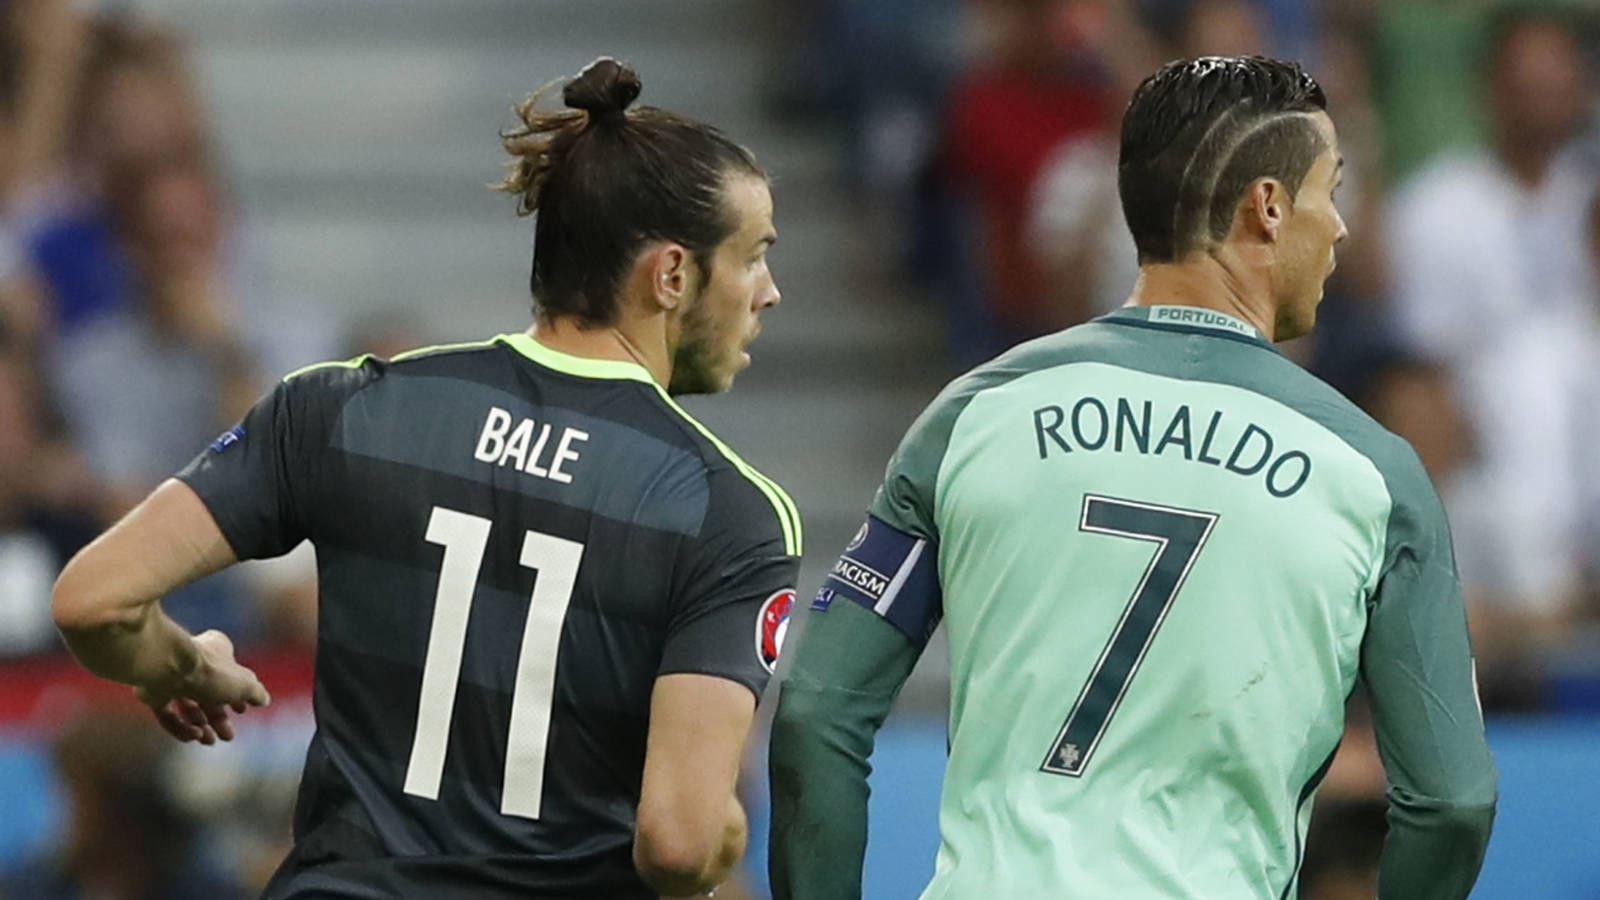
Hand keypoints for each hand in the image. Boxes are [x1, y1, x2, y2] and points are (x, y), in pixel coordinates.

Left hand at [135, 630, 270, 744]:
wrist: (167, 669)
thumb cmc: (210, 672)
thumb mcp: (243, 685)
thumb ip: (255, 693)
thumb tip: (264, 700)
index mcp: (218, 652)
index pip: (230, 674)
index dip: (236, 695)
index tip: (242, 711)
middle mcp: (194, 663)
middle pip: (209, 696)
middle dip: (219, 720)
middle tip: (227, 736)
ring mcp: (172, 678)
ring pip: (188, 707)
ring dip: (200, 726)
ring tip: (208, 740)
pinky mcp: (154, 692)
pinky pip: (168, 714)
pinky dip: (180, 727)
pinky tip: (193, 735)